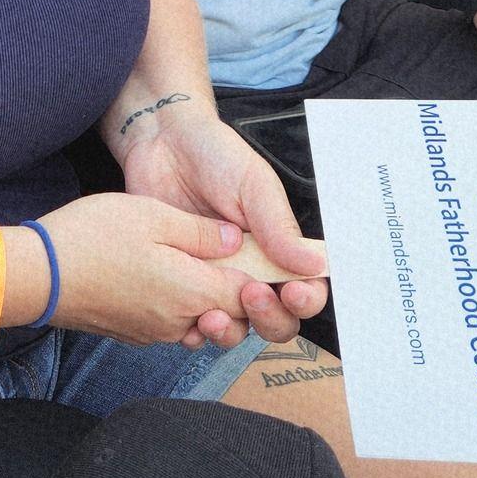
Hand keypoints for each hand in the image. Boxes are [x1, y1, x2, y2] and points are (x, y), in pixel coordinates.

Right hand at [34, 193, 254, 346]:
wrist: (36, 276)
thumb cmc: (91, 239)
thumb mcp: (152, 216)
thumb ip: (201, 232)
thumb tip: (235, 241)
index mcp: (192, 293)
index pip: (249, 296)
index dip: (263, 278)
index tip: (264, 257)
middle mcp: (178, 322)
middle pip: (229, 316)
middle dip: (238, 292)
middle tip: (231, 257)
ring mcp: (152, 332)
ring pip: (199, 321)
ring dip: (206, 299)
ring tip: (193, 264)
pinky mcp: (131, 332)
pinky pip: (169, 323)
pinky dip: (176, 304)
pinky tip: (160, 275)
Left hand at [118, 112, 329, 344]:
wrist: (161, 144)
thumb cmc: (214, 157)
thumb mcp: (253, 185)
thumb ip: (278, 227)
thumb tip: (315, 264)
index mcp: (278, 249)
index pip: (305, 289)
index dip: (305, 300)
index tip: (293, 291)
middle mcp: (251, 272)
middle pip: (275, 319)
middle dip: (270, 317)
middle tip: (250, 294)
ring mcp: (215, 280)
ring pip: (235, 328)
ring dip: (230, 331)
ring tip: (212, 315)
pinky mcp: (180, 284)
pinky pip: (191, 324)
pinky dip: (193, 333)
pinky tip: (186, 322)